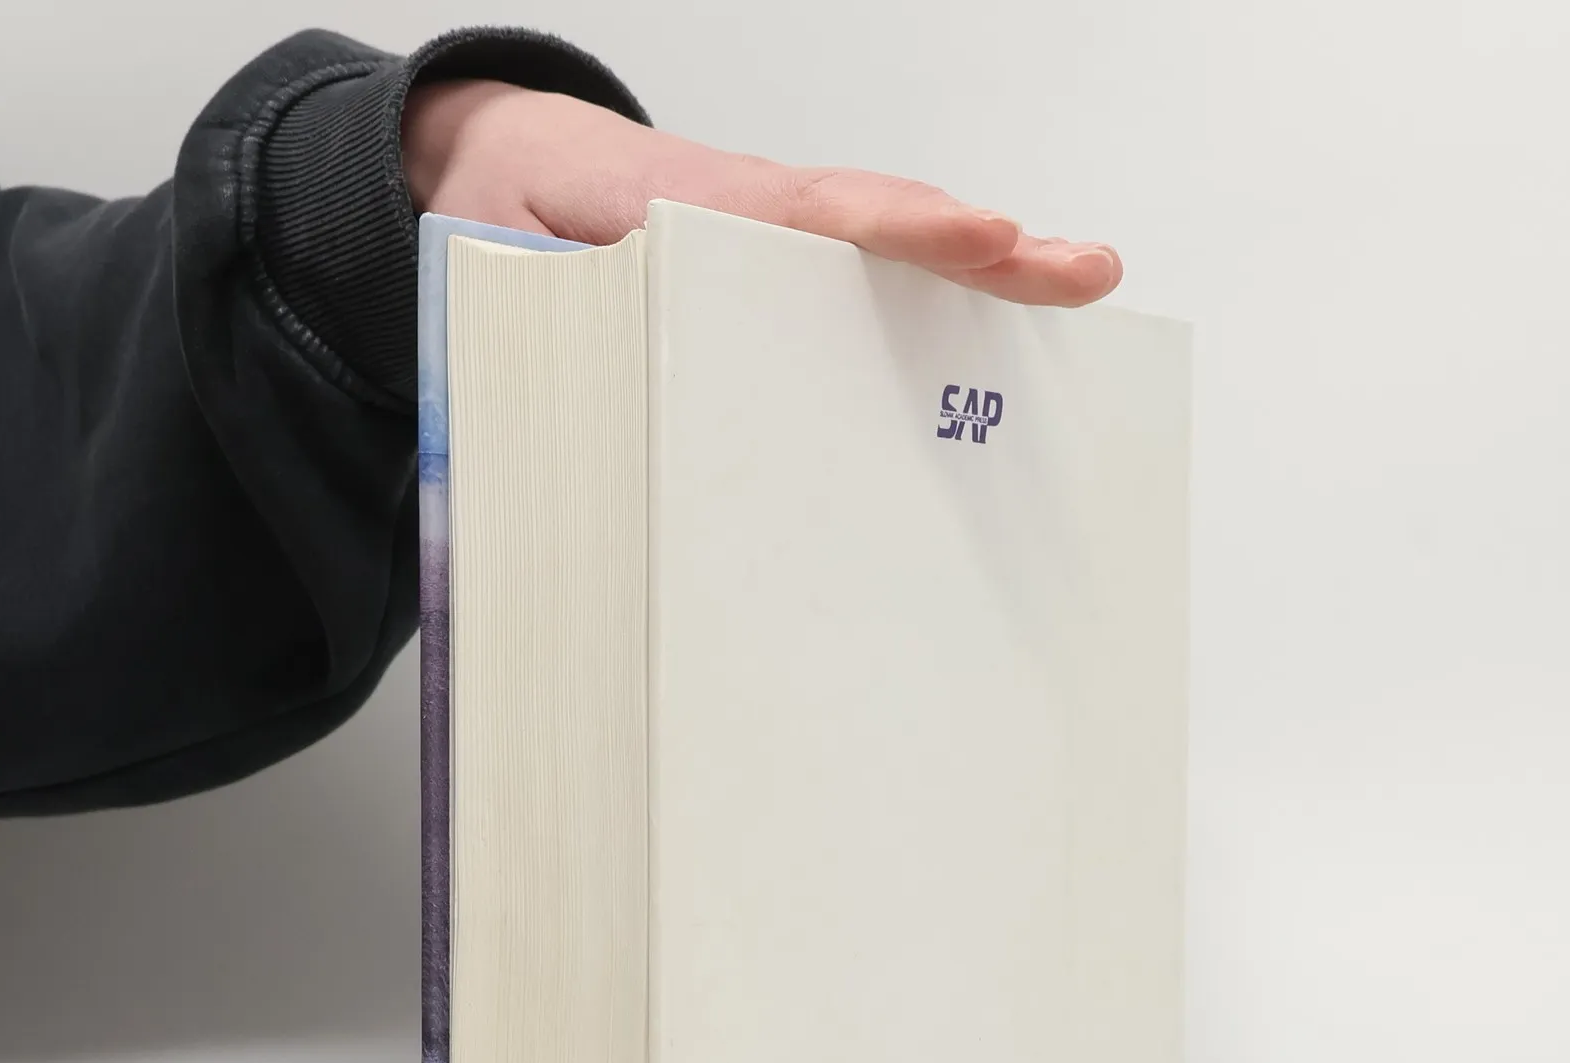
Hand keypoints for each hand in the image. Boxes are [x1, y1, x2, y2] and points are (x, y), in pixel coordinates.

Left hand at [402, 81, 1121, 307]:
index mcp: (685, 208)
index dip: (892, 226)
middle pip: (877, 223)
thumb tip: (607, 389)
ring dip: (980, 269)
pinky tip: (994, 334)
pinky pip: (862, 272)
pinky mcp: (779, 263)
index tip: (975, 234)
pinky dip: (936, 289)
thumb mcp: (502, 261)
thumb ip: (552, 309)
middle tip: (1075, 266)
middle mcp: (749, 214)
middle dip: (981, 246)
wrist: (494, 166)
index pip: (803, 212)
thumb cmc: (506, 215)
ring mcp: (774, 237)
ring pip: (884, 246)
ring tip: (1076, 278)